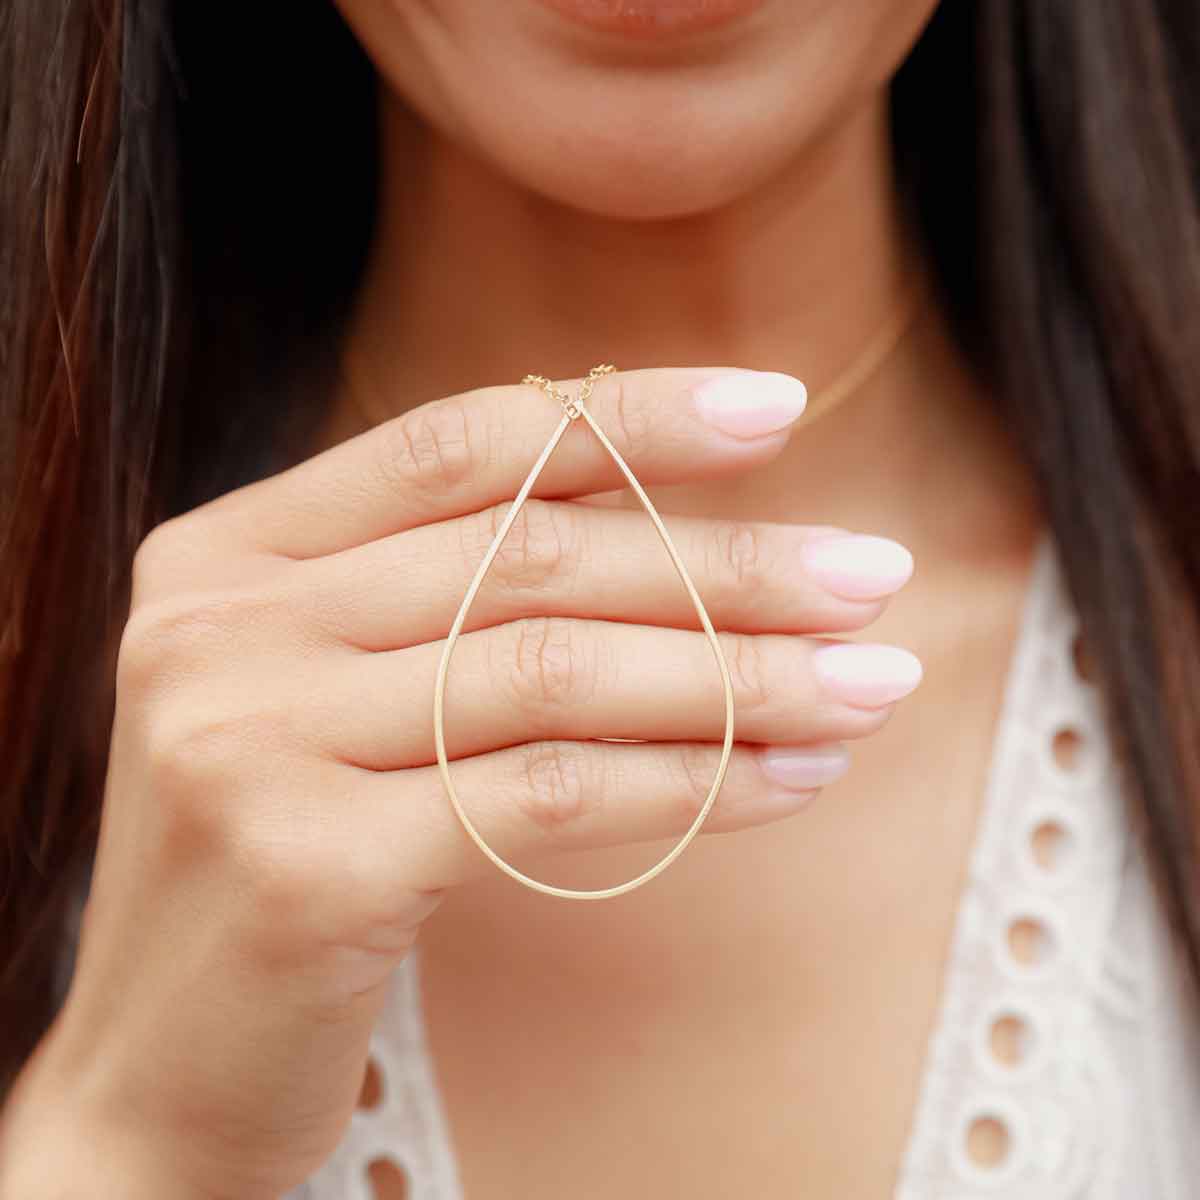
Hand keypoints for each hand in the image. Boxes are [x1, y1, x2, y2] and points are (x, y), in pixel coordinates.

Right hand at [6, 367, 917, 1197]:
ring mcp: (252, 743)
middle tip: (872, 574)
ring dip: (741, 678)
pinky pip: (549, 796)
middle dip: (727, 565)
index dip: (627, 417)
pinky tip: (790, 781)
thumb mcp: (339, 698)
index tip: (777, 408)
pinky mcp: (306, 868)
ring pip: (557, 673)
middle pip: (531, 557)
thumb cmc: (287, 862)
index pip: (459, 445)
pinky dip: (691, 783)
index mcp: (229, 557)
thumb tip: (672, 531)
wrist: (164, 1069)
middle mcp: (224, 629)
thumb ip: (453, 602)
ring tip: (870, 683)